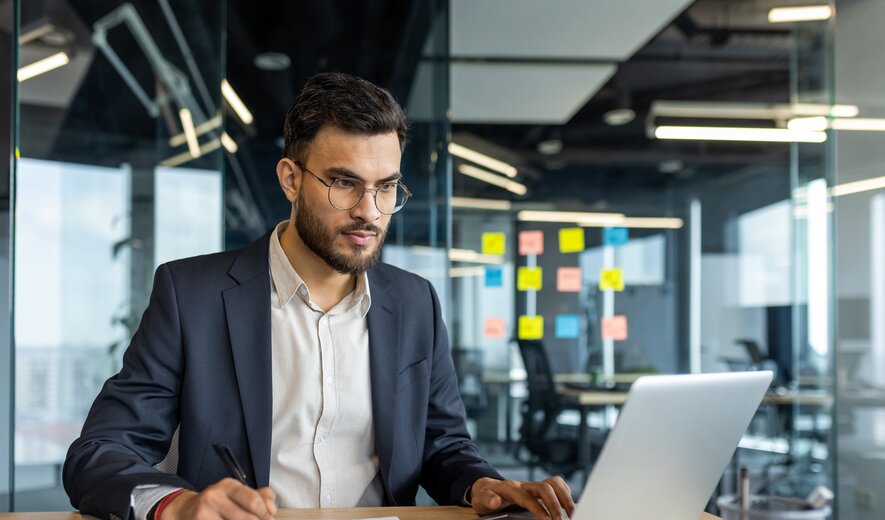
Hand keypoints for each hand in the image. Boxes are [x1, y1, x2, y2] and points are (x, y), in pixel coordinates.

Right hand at [161, 478, 277, 519]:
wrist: (186, 510)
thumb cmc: (217, 504)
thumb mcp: (237, 494)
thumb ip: (260, 496)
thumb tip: (271, 509)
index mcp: (228, 486)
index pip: (254, 499)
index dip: (265, 513)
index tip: (270, 517)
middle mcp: (215, 496)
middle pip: (247, 517)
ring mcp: (204, 512)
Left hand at [469, 477, 574, 519]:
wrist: (486, 489)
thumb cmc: (484, 498)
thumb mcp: (480, 501)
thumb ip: (486, 500)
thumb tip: (494, 501)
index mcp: (509, 488)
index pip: (527, 497)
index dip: (538, 508)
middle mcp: (523, 485)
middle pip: (544, 487)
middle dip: (554, 504)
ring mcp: (532, 485)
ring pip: (553, 483)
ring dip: (564, 497)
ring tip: (572, 513)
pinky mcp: (538, 488)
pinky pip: (556, 484)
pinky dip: (565, 492)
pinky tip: (568, 506)